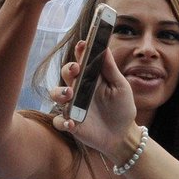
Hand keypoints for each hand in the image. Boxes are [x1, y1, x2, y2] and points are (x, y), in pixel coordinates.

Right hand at [51, 43, 138, 157]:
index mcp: (91, 78)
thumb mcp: (120, 86)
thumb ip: (110, 69)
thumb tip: (105, 46)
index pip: (81, 60)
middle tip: (76, 69)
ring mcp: (72, 106)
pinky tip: (71, 123)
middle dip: (68, 70)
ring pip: (56, 95)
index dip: (80, 51)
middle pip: (66, 74)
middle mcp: (78, 89)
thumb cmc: (122, 107)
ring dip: (59, 93)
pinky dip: (63, 122)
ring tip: (69, 95)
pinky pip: (59, 121)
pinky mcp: (70, 123)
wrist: (122, 134)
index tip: (83, 44)